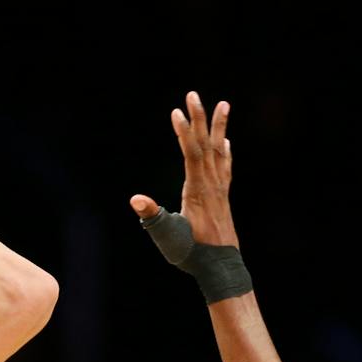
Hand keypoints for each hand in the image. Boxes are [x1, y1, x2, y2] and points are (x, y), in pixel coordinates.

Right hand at [130, 91, 236, 246]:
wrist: (221, 268)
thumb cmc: (192, 254)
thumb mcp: (168, 237)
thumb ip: (152, 216)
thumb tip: (136, 199)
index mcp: (197, 190)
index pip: (191, 153)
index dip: (184, 132)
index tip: (177, 111)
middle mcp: (211, 185)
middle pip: (205, 144)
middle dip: (200, 118)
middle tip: (194, 94)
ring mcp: (220, 189)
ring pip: (219, 151)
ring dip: (219, 127)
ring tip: (223, 104)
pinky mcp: (223, 197)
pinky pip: (225, 167)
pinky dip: (225, 151)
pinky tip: (226, 142)